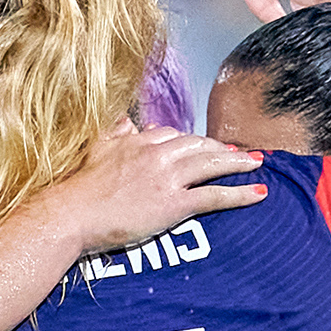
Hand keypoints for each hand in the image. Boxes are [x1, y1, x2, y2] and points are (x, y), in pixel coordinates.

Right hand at [50, 123, 265, 251]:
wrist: (72, 213)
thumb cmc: (79, 186)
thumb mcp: (96, 147)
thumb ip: (114, 130)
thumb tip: (125, 117)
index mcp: (139, 140)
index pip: (175, 135)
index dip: (195, 141)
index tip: (207, 145)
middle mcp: (158, 154)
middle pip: (199, 145)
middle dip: (222, 147)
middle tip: (240, 152)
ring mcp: (168, 178)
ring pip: (212, 164)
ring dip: (238, 162)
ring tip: (257, 162)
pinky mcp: (174, 204)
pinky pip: (214, 195)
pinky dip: (239, 193)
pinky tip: (258, 192)